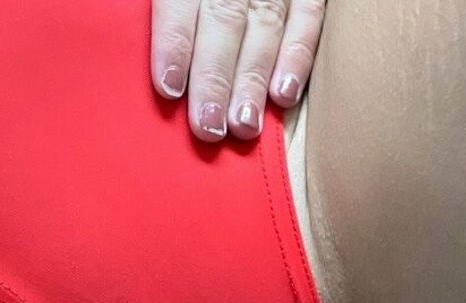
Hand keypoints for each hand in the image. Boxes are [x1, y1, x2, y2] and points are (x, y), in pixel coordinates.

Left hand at [152, 0, 325, 142]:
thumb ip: (168, 1)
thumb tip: (156, 52)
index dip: (175, 40)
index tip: (169, 87)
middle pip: (225, 18)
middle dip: (216, 77)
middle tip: (208, 127)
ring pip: (265, 25)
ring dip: (253, 80)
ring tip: (243, 126)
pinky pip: (308, 17)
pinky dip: (298, 57)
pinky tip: (284, 96)